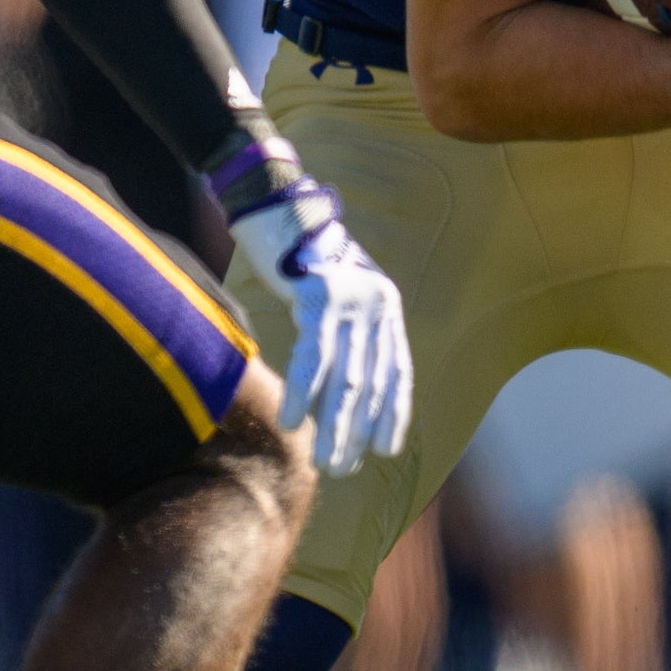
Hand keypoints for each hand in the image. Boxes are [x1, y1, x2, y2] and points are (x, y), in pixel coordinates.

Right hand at [226, 179, 412, 473]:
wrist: (272, 202)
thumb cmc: (297, 256)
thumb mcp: (334, 296)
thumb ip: (344, 336)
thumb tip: (334, 400)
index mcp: (386, 305)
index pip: (397, 370)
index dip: (392, 413)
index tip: (384, 450)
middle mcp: (377, 301)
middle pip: (371, 381)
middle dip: (358, 431)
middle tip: (343, 468)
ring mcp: (351, 297)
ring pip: (345, 376)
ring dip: (334, 425)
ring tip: (325, 461)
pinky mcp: (318, 294)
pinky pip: (311, 354)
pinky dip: (302, 393)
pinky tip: (294, 422)